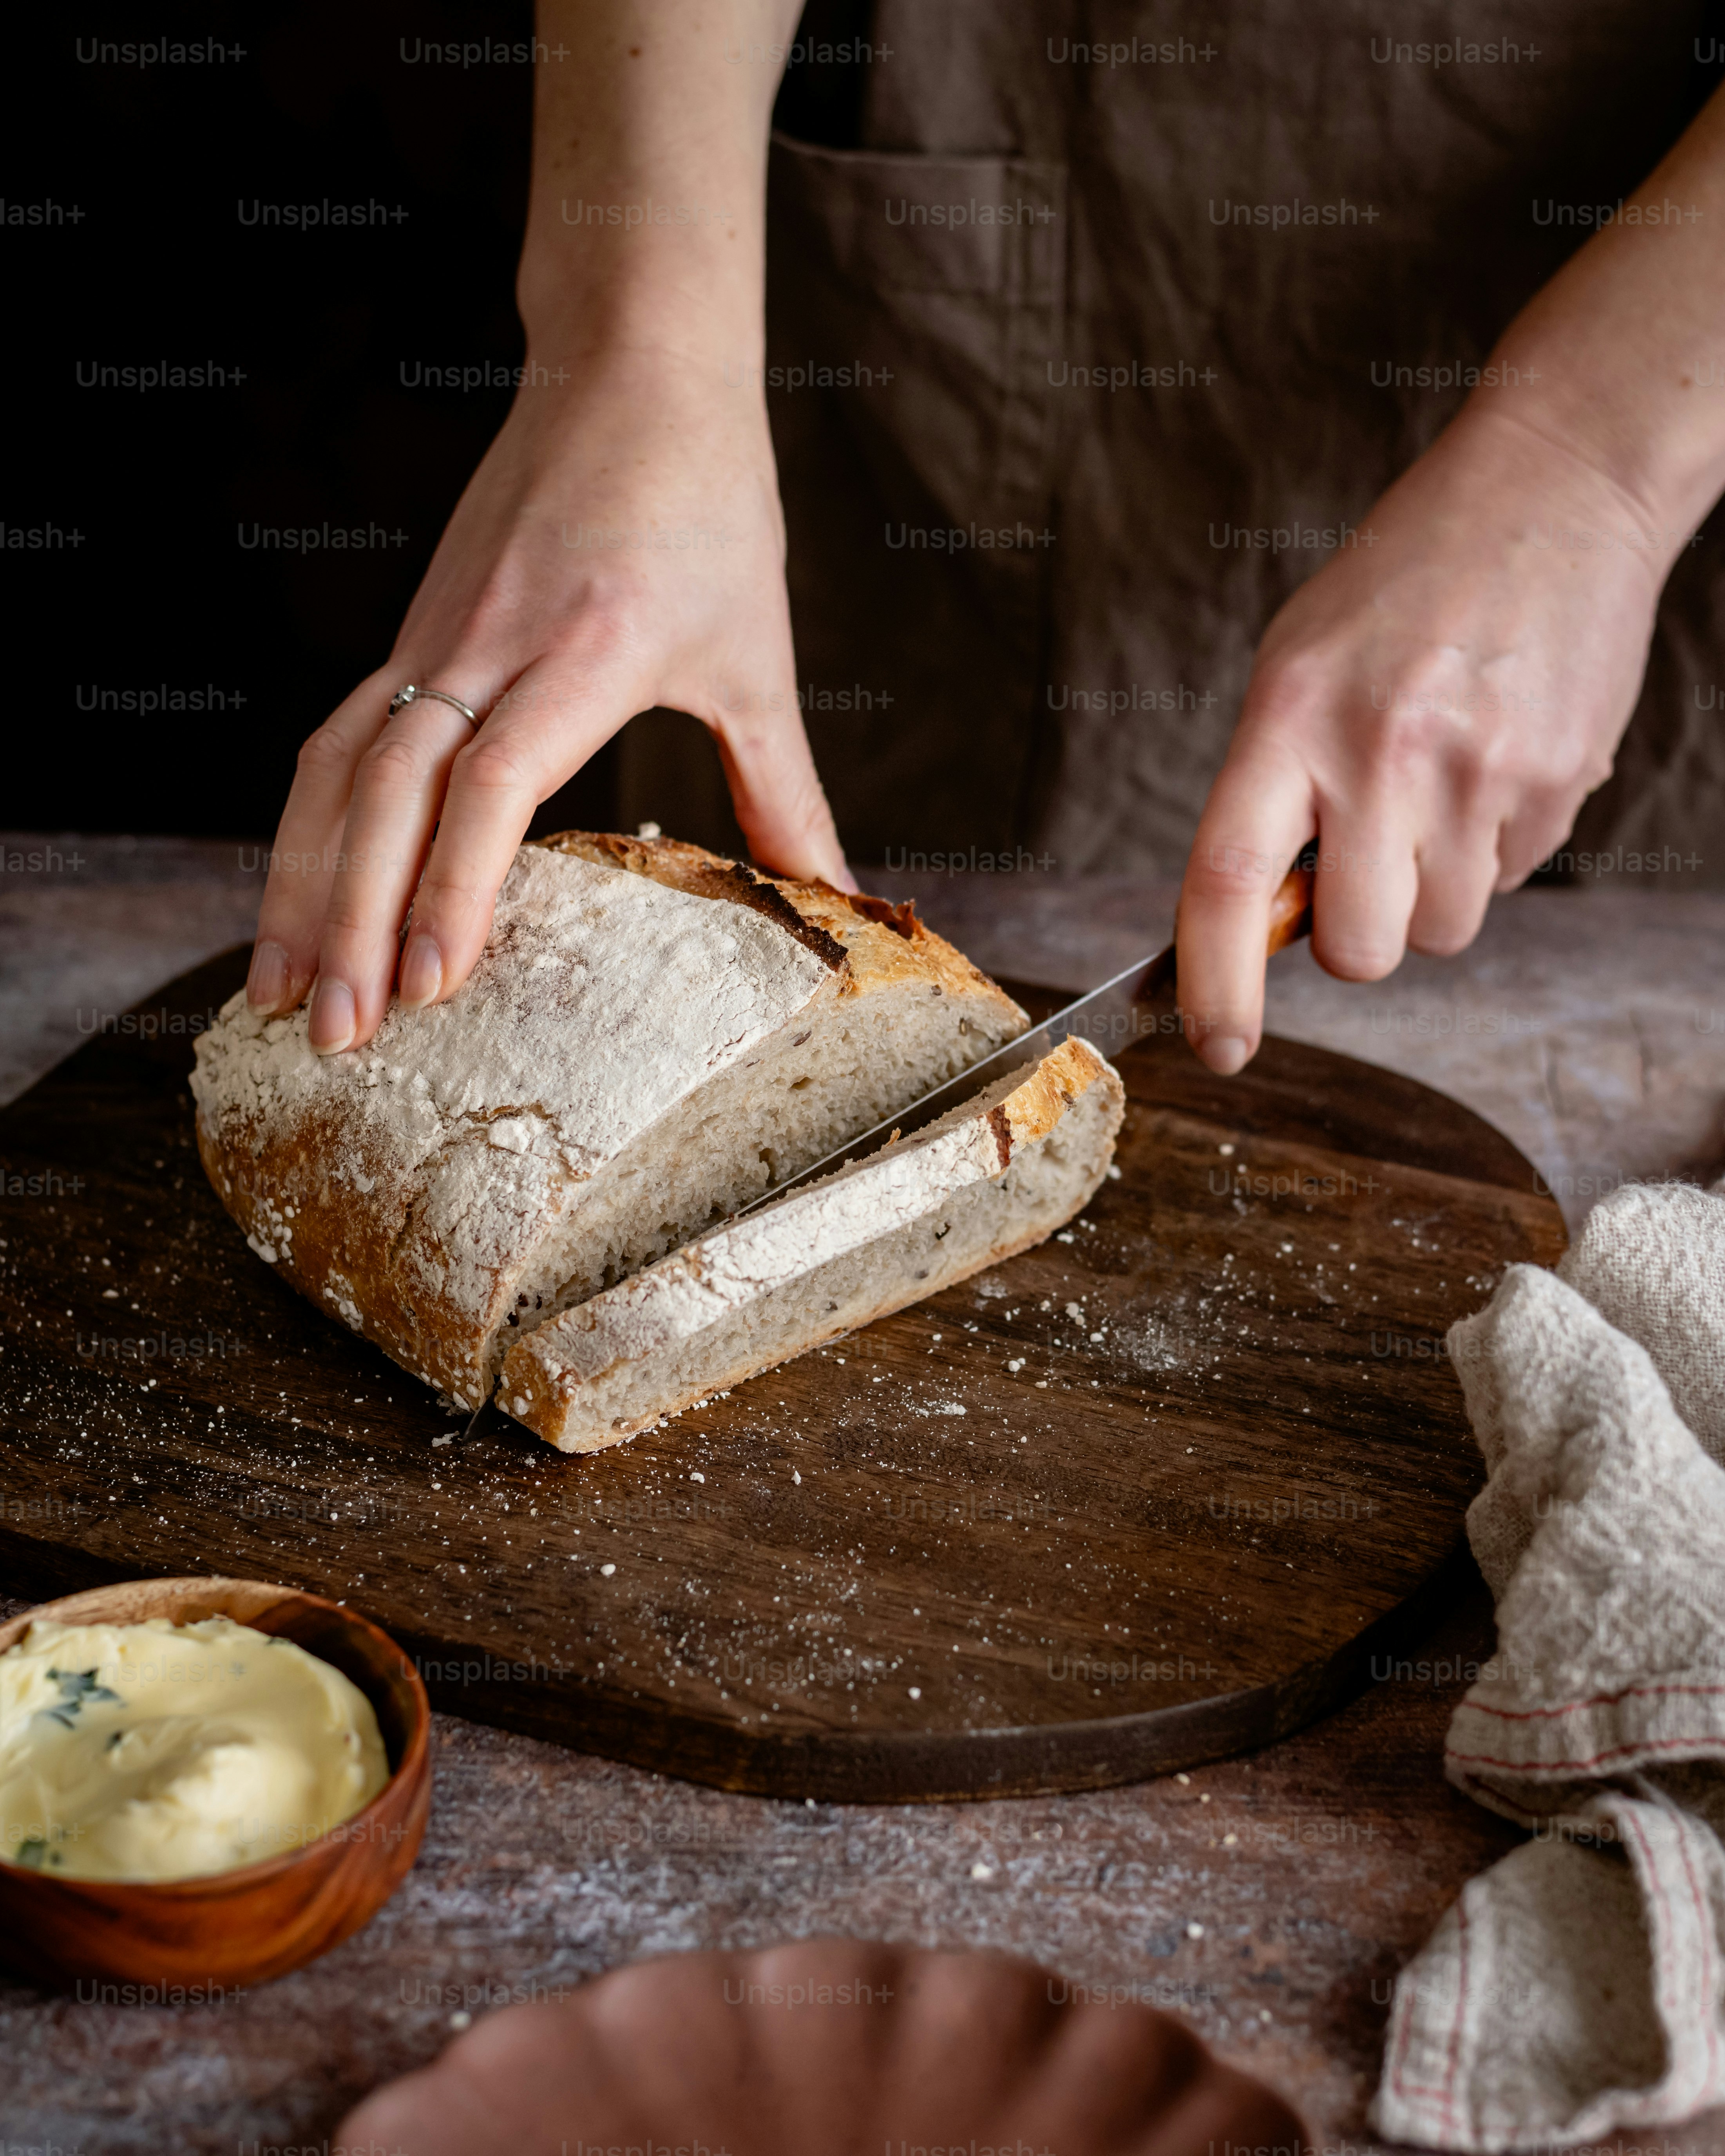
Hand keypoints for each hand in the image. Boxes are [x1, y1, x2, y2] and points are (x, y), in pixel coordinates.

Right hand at [245, 341, 849, 1052]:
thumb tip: (848, 901)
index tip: (436, 984)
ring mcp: (437, 633)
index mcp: (586, 650)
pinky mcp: (414, 629)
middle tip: (337, 1035)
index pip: (491, 781)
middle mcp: (490, 643)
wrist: (634, 362)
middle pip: (391, 792)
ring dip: (302, 886)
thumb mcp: (758, 656)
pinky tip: (293, 898)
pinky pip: (336, 739)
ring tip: (282, 994)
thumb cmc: (710, 504)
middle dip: (352, 920)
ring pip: (339, 770)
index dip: (455, 885)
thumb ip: (789, 793)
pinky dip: (307, 825)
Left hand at [1174, 403, 1669, 1072]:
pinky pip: (1508, 882)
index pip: (1228, 884)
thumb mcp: (1297, 667)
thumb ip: (1270, 796)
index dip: (1215, 985)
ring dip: (1432, 892)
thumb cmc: (1403, 588)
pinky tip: (1493, 761)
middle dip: (1359, 937)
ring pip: (1441, 931)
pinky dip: (1493, 848)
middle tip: (1368, 863)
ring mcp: (1477, 770)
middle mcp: (1380, 751)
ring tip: (1440, 786)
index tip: (1216, 1047)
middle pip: (1358, 948)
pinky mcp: (1558, 781)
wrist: (1550, 489)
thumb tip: (1266, 927)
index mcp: (1290, 719)